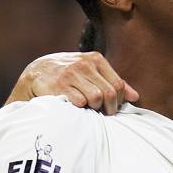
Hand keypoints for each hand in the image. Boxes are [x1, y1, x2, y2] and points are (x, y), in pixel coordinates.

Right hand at [8, 51, 138, 114]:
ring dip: (94, 108)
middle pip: (109, 93)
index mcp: (95, 59)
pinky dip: (80, 109)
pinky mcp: (58, 85)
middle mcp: (83, 64)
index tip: (111, 108)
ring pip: (96, 98)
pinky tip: (75, 107)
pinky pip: (79, 102)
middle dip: (108, 108)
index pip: (118, 85)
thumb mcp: (91, 72)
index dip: (118, 101)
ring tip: (88, 109)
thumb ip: (113, 82)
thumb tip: (135, 97)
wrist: (36, 73)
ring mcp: (70, 74)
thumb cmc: (69, 75)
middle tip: (102, 113)